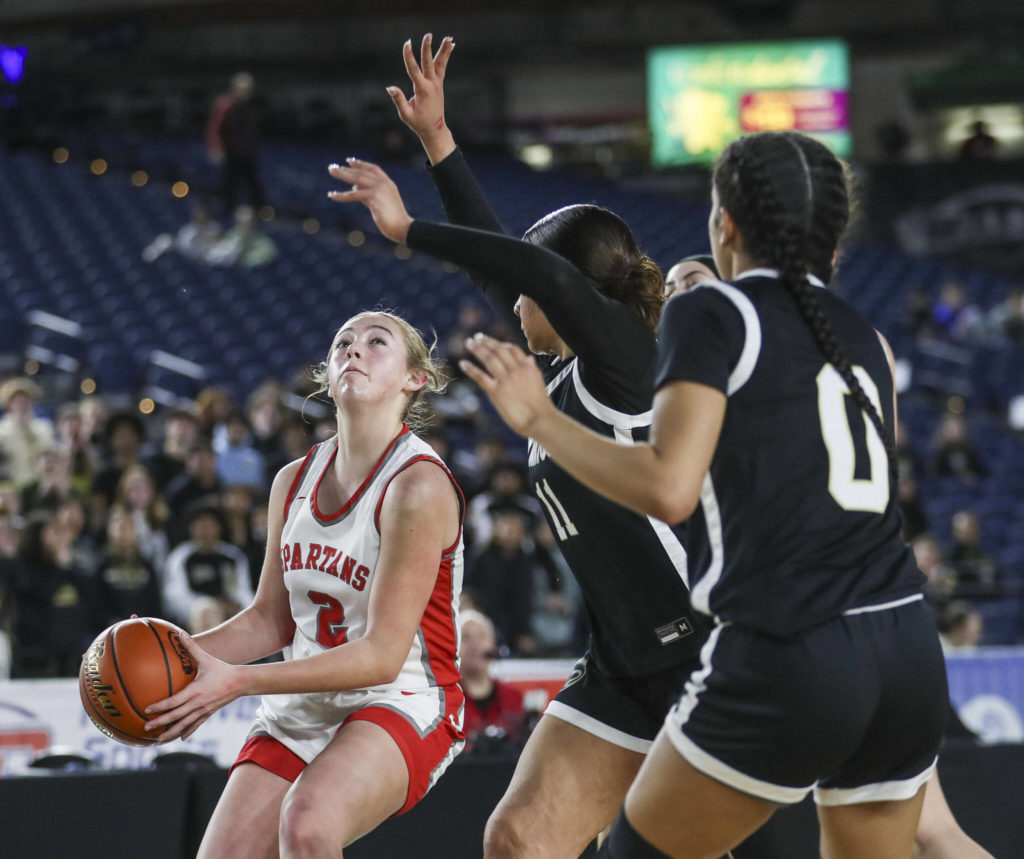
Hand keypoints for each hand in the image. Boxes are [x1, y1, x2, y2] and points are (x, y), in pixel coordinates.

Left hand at [143, 634, 244, 741]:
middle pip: (176, 716)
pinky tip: (179, 738)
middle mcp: (198, 703)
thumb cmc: (222, 669)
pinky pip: (195, 725)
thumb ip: (192, 647)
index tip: (146, 709)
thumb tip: (180, 633)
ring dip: (170, 733)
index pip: (174, 701)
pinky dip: (186, 732)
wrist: (241, 682)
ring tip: (158, 740)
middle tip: (146, 727)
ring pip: (184, 725)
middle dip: (160, 723)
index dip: (160, 706)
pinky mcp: (208, 713)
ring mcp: (203, 710)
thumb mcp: (206, 658)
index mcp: (195, 691)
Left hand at [327, 158, 412, 243]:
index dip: (361, 164)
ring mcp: (379, 189)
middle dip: (346, 169)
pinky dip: (342, 195)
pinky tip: (332, 195)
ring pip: (357, 179)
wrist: (403, 228)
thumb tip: (355, 189)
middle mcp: (384, 183)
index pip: (373, 169)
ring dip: (342, 174)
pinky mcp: (374, 197)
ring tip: (331, 170)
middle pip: (362, 173)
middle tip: (332, 167)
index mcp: (388, 183)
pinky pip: (354, 195)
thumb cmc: (393, 220)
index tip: (349, 161)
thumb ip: (368, 195)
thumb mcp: (381, 204)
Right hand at [387, 34, 455, 163]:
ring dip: (444, 51)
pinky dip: (446, 56)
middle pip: (429, 63)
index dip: (409, 56)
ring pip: (440, 64)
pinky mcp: (439, 85)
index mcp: (422, 91)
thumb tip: (390, 88)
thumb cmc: (418, 123)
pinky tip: (451, 46)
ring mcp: (437, 84)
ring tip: (450, 38)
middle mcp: (432, 85)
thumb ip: (399, 100)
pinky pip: (442, 67)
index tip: (407, 43)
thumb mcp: (406, 115)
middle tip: (428, 35)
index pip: (414, 70)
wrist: (435, 130)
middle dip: (427, 49)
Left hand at [459, 334, 554, 436]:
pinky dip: (471, 368)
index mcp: (527, 367)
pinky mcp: (496, 392)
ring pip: (489, 359)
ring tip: (469, 343)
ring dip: (478, 349)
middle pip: (498, 350)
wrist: (540, 420)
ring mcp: (506, 380)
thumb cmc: (541, 405)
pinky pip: (481, 376)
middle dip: (486, 342)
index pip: (512, 348)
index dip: (499, 343)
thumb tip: (529, 358)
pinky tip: (463, 363)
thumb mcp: (538, 381)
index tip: (490, 341)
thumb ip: (532, 368)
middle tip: (477, 337)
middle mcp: (516, 370)